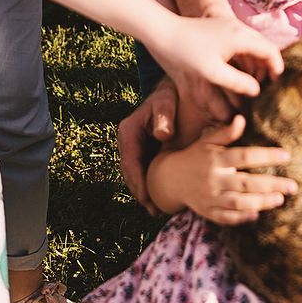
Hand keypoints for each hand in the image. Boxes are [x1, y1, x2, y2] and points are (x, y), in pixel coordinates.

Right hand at [118, 80, 178, 214]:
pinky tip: (163, 199)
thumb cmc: (169, 96)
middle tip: (153, 210)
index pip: (130, 162)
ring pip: (137, 176)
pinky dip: (152, 186)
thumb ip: (164, 115)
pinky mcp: (145, 153)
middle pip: (130, 173)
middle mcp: (128, 142)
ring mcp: (135, 149)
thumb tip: (162, 134)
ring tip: (158, 211)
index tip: (145, 198)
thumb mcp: (165, 101)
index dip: (137, 181)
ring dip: (145, 193)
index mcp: (128, 132)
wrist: (173, 91)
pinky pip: (146, 172)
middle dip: (140, 193)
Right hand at [147, 116, 294, 222]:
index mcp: (216, 159)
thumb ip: (225, 133)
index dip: (267, 156)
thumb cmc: (194, 156)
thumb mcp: (207, 141)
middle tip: (293, 186)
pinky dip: (242, 218)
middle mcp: (214, 179)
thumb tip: (242, 119)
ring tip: (280, 200)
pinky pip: (227, 217)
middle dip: (272, 185)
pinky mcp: (208, 212)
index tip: (287, 156)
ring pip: (240, 203)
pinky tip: (257, 214)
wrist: (168, 179)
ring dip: (262, 202)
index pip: (245, 156)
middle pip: (247, 183)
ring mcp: (211, 198)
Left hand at [148, 15, 281, 116]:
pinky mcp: (218, 31)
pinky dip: (243, 60)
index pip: (271, 52)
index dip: (277, 69)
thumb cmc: (185, 52)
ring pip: (251, 47)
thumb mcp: (212, 73)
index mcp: (241, 36)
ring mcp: (228, 28)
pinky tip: (236, 74)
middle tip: (263, 89)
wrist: (160, 32)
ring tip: (251, 85)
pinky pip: (239, 45)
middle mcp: (238, 29)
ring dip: (254, 65)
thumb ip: (237, 83)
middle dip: (266, 68)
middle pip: (263, 48)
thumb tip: (256, 91)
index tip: (275, 87)